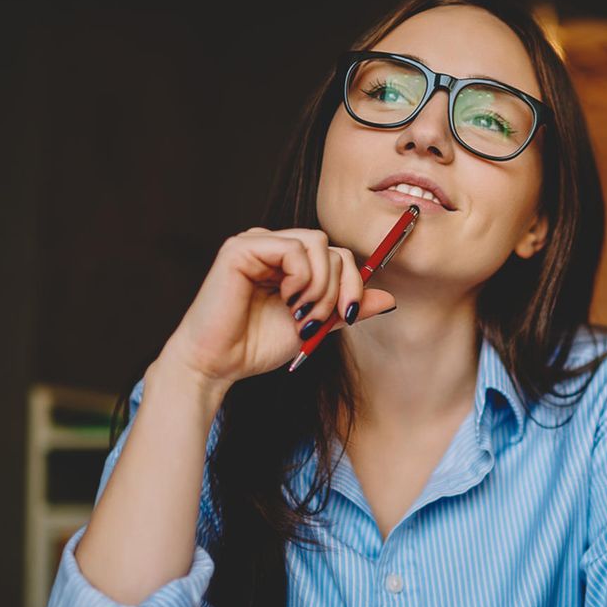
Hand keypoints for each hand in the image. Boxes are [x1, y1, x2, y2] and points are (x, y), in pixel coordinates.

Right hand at [157, 228, 397, 393]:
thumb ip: (347, 309)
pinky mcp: (242, 247)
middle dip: (337, 290)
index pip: (338, 257)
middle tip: (316, 321)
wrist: (218, 364)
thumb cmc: (257, 346)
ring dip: (320, 286)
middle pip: (333, 249)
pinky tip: (286, 299)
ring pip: (318, 244)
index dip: (354, 284)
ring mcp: (257, 243)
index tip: (347, 316)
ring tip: (301, 314)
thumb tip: (388, 298)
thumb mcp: (316, 326)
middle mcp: (274, 247)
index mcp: (290, 263)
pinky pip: (294, 249)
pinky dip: (301, 278)